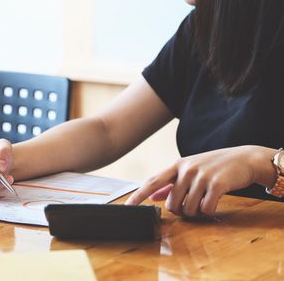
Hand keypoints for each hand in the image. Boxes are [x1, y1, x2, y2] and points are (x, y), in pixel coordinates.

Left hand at [125, 146, 272, 216]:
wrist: (244, 159)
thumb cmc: (214, 166)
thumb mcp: (190, 170)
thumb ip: (170, 183)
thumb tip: (153, 196)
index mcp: (177, 166)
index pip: (152, 182)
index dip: (139, 196)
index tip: (127, 207)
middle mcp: (186, 170)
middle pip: (172, 204)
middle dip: (181, 211)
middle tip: (192, 204)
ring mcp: (201, 176)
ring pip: (189, 209)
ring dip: (197, 211)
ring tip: (205, 200)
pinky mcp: (217, 184)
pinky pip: (206, 208)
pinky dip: (210, 210)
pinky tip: (214, 201)